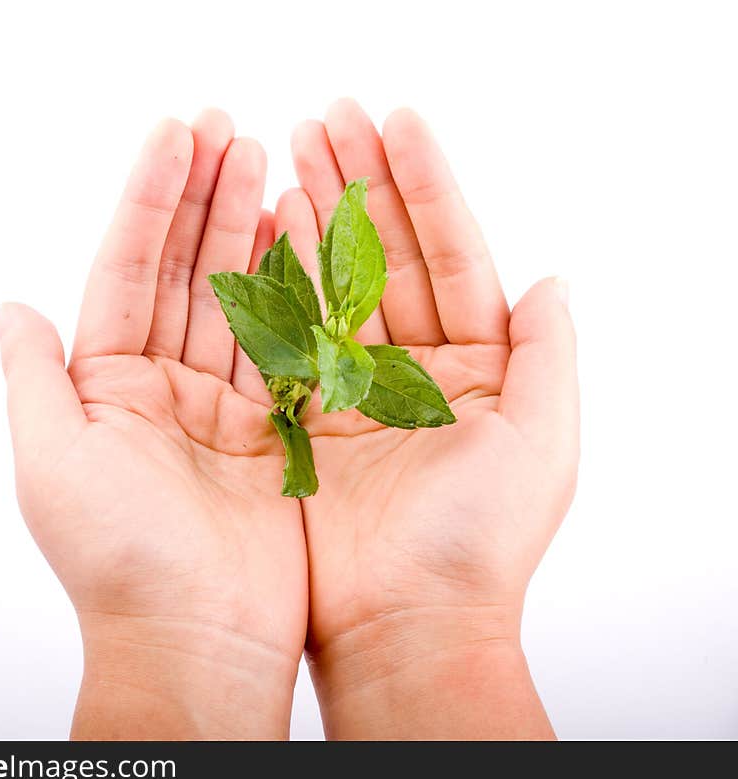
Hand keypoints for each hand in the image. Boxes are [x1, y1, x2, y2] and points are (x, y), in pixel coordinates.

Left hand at [0, 112, 306, 739]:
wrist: (197, 638)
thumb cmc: (116, 558)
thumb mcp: (52, 463)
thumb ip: (34, 378)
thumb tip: (7, 307)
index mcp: (105, 387)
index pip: (127, 271)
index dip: (149, 201)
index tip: (177, 136)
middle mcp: (161, 388)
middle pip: (184, 274)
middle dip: (204, 200)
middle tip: (231, 130)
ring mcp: (220, 406)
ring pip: (237, 300)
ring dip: (249, 233)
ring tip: (266, 165)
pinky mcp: (272, 431)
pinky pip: (284, 348)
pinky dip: (293, 293)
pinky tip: (299, 241)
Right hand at [278, 100, 577, 738]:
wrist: (406, 621)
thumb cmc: (480, 540)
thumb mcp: (542, 443)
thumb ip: (550, 356)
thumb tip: (551, 280)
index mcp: (482, 364)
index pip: (453, 254)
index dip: (426, 187)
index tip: (397, 123)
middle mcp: (421, 367)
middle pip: (389, 255)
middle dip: (361, 182)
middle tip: (329, 116)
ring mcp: (361, 387)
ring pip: (337, 283)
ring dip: (317, 215)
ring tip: (292, 148)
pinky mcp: (311, 415)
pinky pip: (294, 333)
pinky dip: (282, 278)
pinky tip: (269, 226)